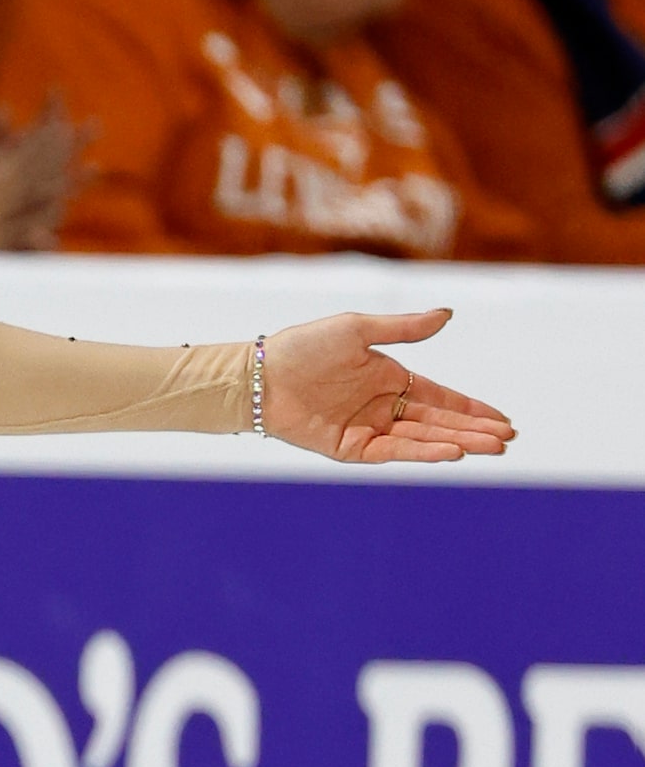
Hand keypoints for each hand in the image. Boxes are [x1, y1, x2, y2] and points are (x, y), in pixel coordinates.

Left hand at [260, 309, 513, 462]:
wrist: (259, 375)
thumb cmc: (304, 346)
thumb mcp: (358, 330)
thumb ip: (404, 329)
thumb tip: (448, 315)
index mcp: (389, 379)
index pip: (441, 399)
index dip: (471, 410)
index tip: (504, 421)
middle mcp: (382, 407)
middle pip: (437, 423)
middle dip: (473, 431)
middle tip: (508, 439)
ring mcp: (366, 429)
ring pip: (421, 440)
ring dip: (456, 443)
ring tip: (491, 447)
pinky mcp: (349, 448)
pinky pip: (392, 451)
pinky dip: (422, 452)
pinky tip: (451, 451)